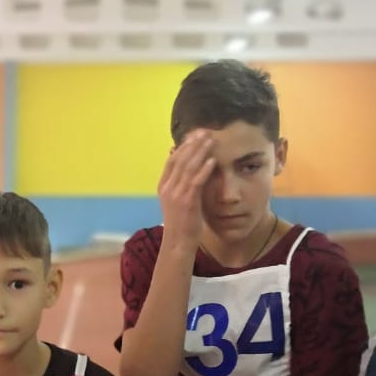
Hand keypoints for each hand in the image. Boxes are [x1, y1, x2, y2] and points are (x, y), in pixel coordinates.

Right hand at [158, 130, 217, 246]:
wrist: (178, 243)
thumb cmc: (181, 222)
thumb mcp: (176, 200)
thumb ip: (180, 183)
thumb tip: (186, 168)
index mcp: (164, 186)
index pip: (172, 160)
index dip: (183, 146)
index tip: (194, 135)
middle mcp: (168, 188)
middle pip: (180, 159)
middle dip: (193, 144)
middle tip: (205, 132)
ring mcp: (176, 194)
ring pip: (188, 167)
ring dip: (200, 152)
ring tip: (211, 141)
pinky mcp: (187, 202)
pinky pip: (196, 181)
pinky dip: (204, 169)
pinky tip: (212, 160)